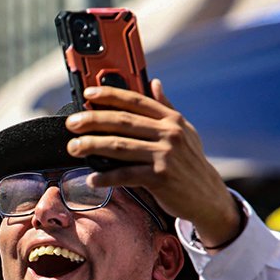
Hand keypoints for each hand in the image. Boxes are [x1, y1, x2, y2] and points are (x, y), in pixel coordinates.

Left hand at [64, 80, 238, 244]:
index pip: (135, 101)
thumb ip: (167, 108)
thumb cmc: (191, 163)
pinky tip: (93, 179)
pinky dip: (107, 177)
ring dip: (93, 146)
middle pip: (123, 121)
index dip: (110, 95)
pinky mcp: (160, 178)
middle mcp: (168, 134)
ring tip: (74, 148)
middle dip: (93, 120)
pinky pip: (126, 175)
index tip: (88, 93)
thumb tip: (155, 83)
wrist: (207, 197)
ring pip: (121, 146)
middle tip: (72, 123)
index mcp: (171, 120)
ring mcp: (165, 155)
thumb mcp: (185, 132)